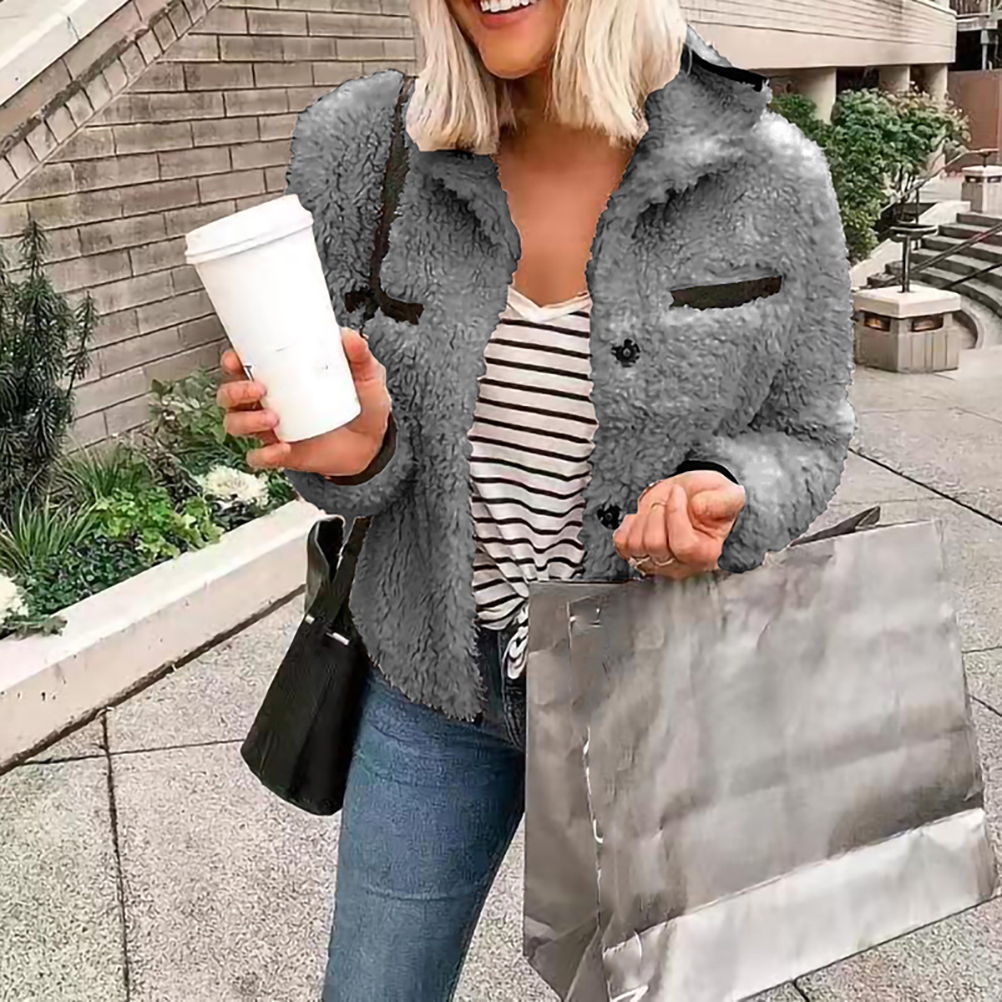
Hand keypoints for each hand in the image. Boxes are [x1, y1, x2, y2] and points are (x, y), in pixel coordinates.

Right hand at [216, 328, 392, 475]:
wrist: (372, 444)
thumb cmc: (361, 406)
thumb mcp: (366, 378)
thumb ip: (360, 358)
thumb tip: (351, 337)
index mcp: (281, 378)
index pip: (243, 366)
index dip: (231, 361)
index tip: (236, 358)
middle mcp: (269, 402)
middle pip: (229, 395)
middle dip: (234, 391)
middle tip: (259, 388)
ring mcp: (272, 429)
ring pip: (235, 424)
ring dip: (246, 420)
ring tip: (273, 419)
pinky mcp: (281, 453)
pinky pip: (258, 457)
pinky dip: (264, 454)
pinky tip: (283, 448)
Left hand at [612, 470, 745, 579]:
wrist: (691, 498)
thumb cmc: (709, 499)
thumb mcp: (727, 495)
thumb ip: (725, 500)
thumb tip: (700, 508)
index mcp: (705, 554)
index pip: (683, 545)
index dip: (675, 514)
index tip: (677, 492)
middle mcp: (679, 564)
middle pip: (655, 545)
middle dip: (657, 512)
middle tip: (666, 498)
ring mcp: (656, 562)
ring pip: (636, 545)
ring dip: (643, 517)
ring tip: (656, 506)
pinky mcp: (637, 554)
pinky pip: (622, 544)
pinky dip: (627, 526)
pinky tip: (642, 517)